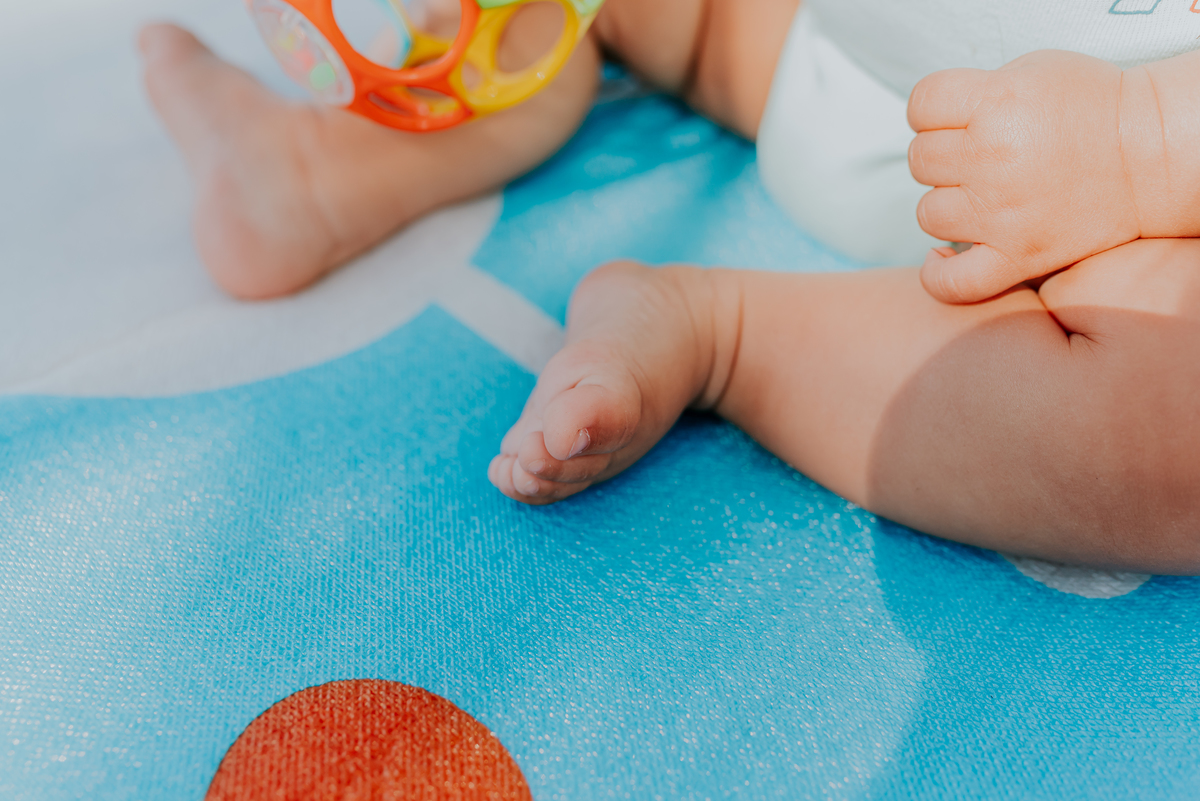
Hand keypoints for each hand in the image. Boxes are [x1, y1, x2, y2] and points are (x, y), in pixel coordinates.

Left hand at [908, 50, 1142, 303]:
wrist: (1151, 153)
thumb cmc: (1092, 107)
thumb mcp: (1030, 71)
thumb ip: (975, 93)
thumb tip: (932, 124)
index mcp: (995, 103)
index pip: (921, 105)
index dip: (932, 112)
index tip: (955, 119)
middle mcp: (991, 158)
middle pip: (920, 158)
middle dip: (942, 154)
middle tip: (978, 157)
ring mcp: (1001, 213)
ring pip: (928, 213)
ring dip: (946, 205)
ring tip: (978, 197)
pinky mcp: (1018, 256)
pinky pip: (952, 282)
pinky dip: (939, 274)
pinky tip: (943, 256)